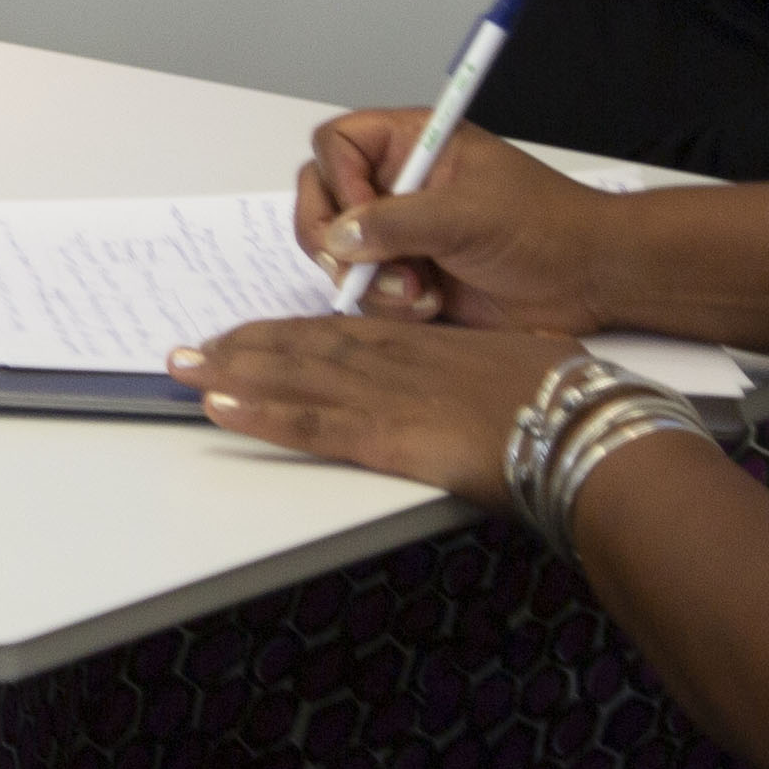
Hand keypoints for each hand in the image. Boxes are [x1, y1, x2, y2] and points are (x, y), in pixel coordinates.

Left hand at [172, 314, 582, 499]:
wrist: (587, 425)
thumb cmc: (570, 401)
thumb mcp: (520, 374)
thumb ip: (483, 382)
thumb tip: (483, 397)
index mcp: (425, 345)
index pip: (339, 334)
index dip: (287, 335)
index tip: (247, 335)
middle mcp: (395, 359)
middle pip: (303, 348)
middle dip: (242, 347)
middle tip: (188, 347)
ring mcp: (386, 393)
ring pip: (293, 376)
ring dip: (231, 370)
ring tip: (181, 366)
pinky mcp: (386, 433)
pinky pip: (308, 421)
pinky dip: (258, 411)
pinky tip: (217, 404)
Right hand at [286, 116, 621, 332]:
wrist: (588, 281)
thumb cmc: (541, 226)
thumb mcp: (469, 213)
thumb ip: (397, 222)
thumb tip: (337, 239)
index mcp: (409, 144)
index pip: (335, 144)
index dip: (336, 179)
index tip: (361, 216)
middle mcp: (394, 186)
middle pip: (320, 201)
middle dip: (336, 242)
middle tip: (360, 271)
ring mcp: (398, 235)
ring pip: (337, 254)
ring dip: (368, 282)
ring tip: (419, 295)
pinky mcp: (407, 279)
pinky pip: (365, 293)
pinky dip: (386, 306)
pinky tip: (430, 307)